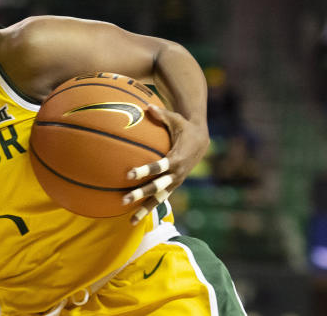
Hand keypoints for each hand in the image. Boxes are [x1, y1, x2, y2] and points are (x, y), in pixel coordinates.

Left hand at [123, 104, 209, 224]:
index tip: (129, 174)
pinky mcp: (175, 185)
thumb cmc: (184, 126)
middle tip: (123, 200)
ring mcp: (176, 182)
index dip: (144, 170)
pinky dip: (151, 206)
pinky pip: (162, 198)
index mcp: (176, 158)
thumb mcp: (175, 119)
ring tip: (131, 221)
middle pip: (157, 187)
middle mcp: (176, 174)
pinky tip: (137, 215)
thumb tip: (147, 106)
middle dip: (140, 194)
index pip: (158, 166)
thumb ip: (161, 114)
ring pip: (159, 198)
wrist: (202, 140)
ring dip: (145, 209)